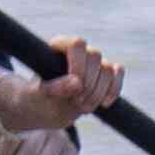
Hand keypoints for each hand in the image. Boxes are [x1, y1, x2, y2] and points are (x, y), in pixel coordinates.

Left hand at [0, 34, 124, 147]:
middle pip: (95, 56)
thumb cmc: (37, 100)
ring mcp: (93, 62)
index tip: (74, 87)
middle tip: (75, 103)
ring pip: (108, 69)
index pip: (77, 44)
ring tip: (82, 108)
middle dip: (89, 84)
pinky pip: (118, 73)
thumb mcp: (38, 97)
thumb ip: (54, 88)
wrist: (45, 111)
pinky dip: (114, 90)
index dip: (79, 65)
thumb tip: (77, 82)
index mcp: (57, 47)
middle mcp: (77, 51)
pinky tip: (104, 104)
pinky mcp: (105, 74)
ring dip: (99, 92)